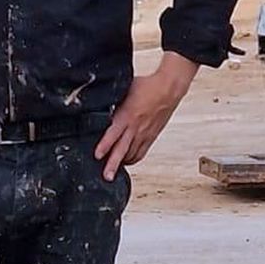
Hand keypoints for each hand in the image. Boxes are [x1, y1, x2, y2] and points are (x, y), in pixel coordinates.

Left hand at [95, 55, 197, 178]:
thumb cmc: (146, 87)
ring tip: (111, 172)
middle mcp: (135, 127)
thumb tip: (98, 106)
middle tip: (107, 177)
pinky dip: (132, 159)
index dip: (104, 145)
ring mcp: (144, 134)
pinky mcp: (151, 137)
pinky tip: (126, 161)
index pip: (113, 133)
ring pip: (131, 154)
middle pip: (122, 149)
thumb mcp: (124, 91)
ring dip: (121, 163)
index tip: (97, 155)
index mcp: (126, 115)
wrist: (168, 90)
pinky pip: (141, 152)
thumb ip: (113, 102)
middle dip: (113, 164)